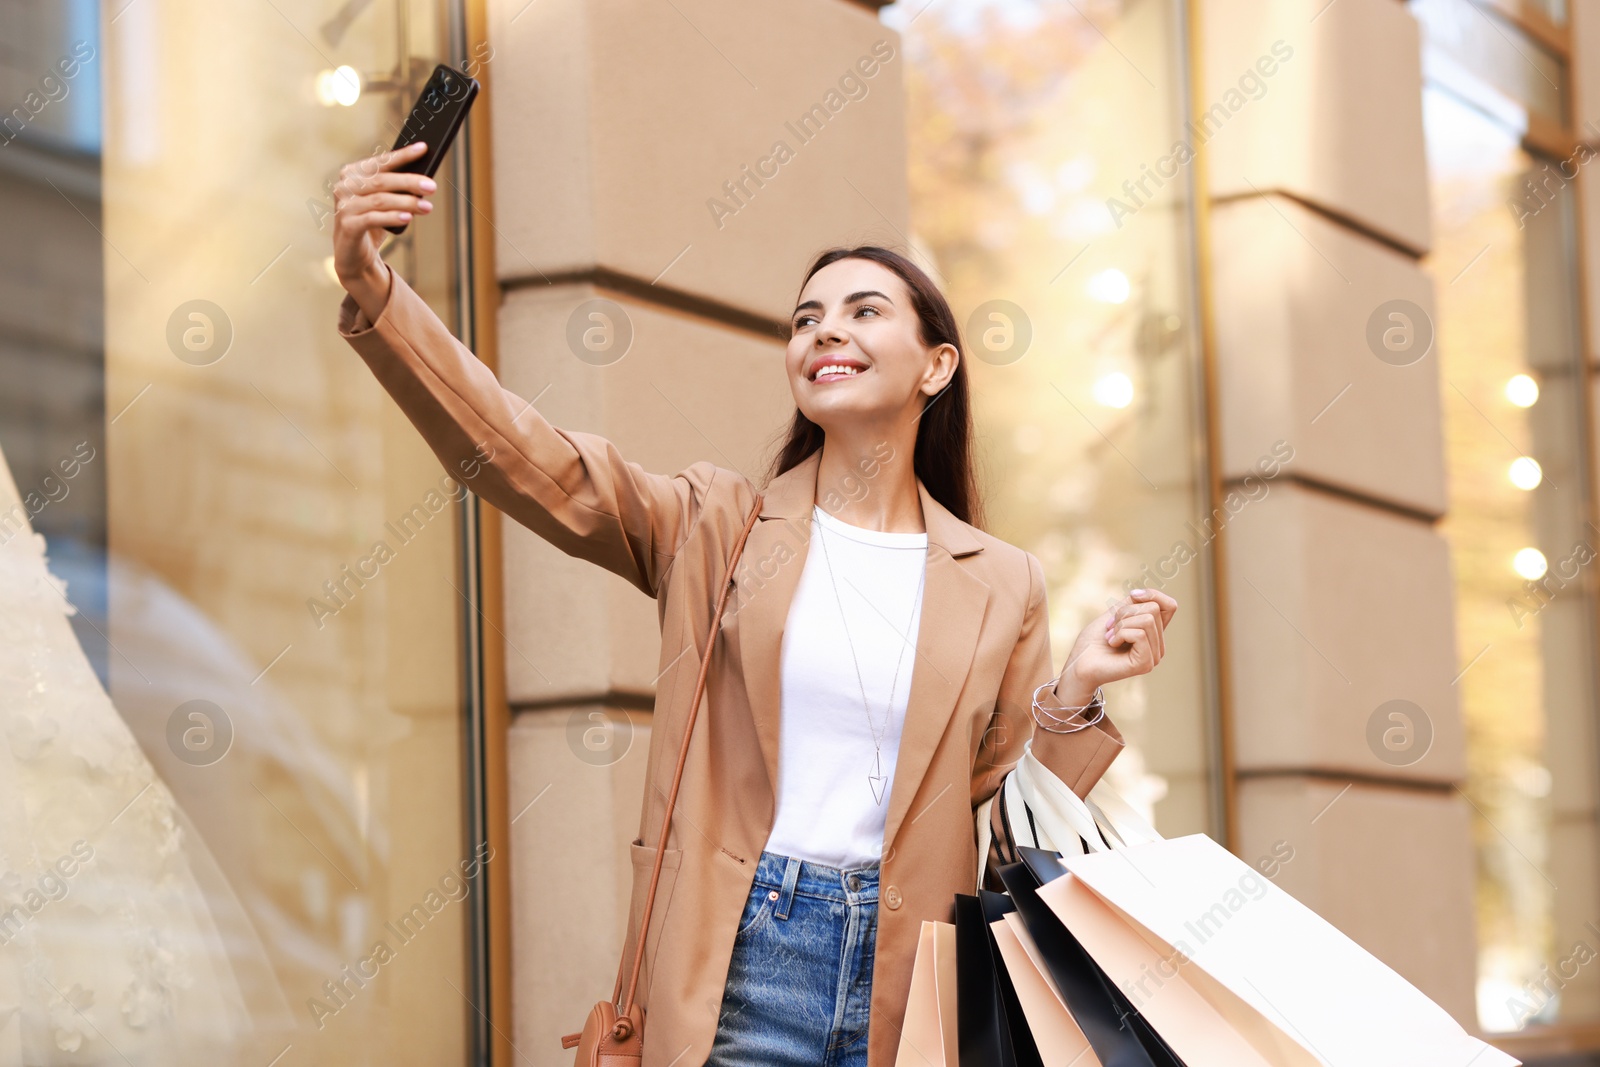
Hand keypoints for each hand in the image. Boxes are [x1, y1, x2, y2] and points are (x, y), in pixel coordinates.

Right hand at [332, 141, 434, 318]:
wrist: (355, 254)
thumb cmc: (373, 221)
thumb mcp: (385, 201)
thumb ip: (397, 187)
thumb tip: (425, 180)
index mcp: (353, 173)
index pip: (381, 161)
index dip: (403, 155)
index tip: (424, 148)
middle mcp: (345, 186)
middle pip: (381, 181)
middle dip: (409, 182)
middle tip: (432, 187)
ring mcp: (344, 206)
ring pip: (380, 200)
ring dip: (406, 203)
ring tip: (427, 207)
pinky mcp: (347, 225)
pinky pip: (373, 218)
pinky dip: (392, 217)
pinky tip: (408, 218)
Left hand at [1052, 588, 1178, 705]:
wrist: (1079, 664)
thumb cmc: (1094, 641)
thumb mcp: (1115, 614)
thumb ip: (1132, 604)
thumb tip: (1142, 594)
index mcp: (1154, 634)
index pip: (1170, 606)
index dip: (1153, 594)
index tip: (1132, 595)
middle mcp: (1158, 646)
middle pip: (1153, 609)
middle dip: (1125, 611)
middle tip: (1110, 627)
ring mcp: (1154, 656)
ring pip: (1147, 620)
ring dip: (1121, 624)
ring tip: (1110, 637)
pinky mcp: (1145, 663)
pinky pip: (1139, 634)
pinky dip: (1120, 634)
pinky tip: (1112, 644)